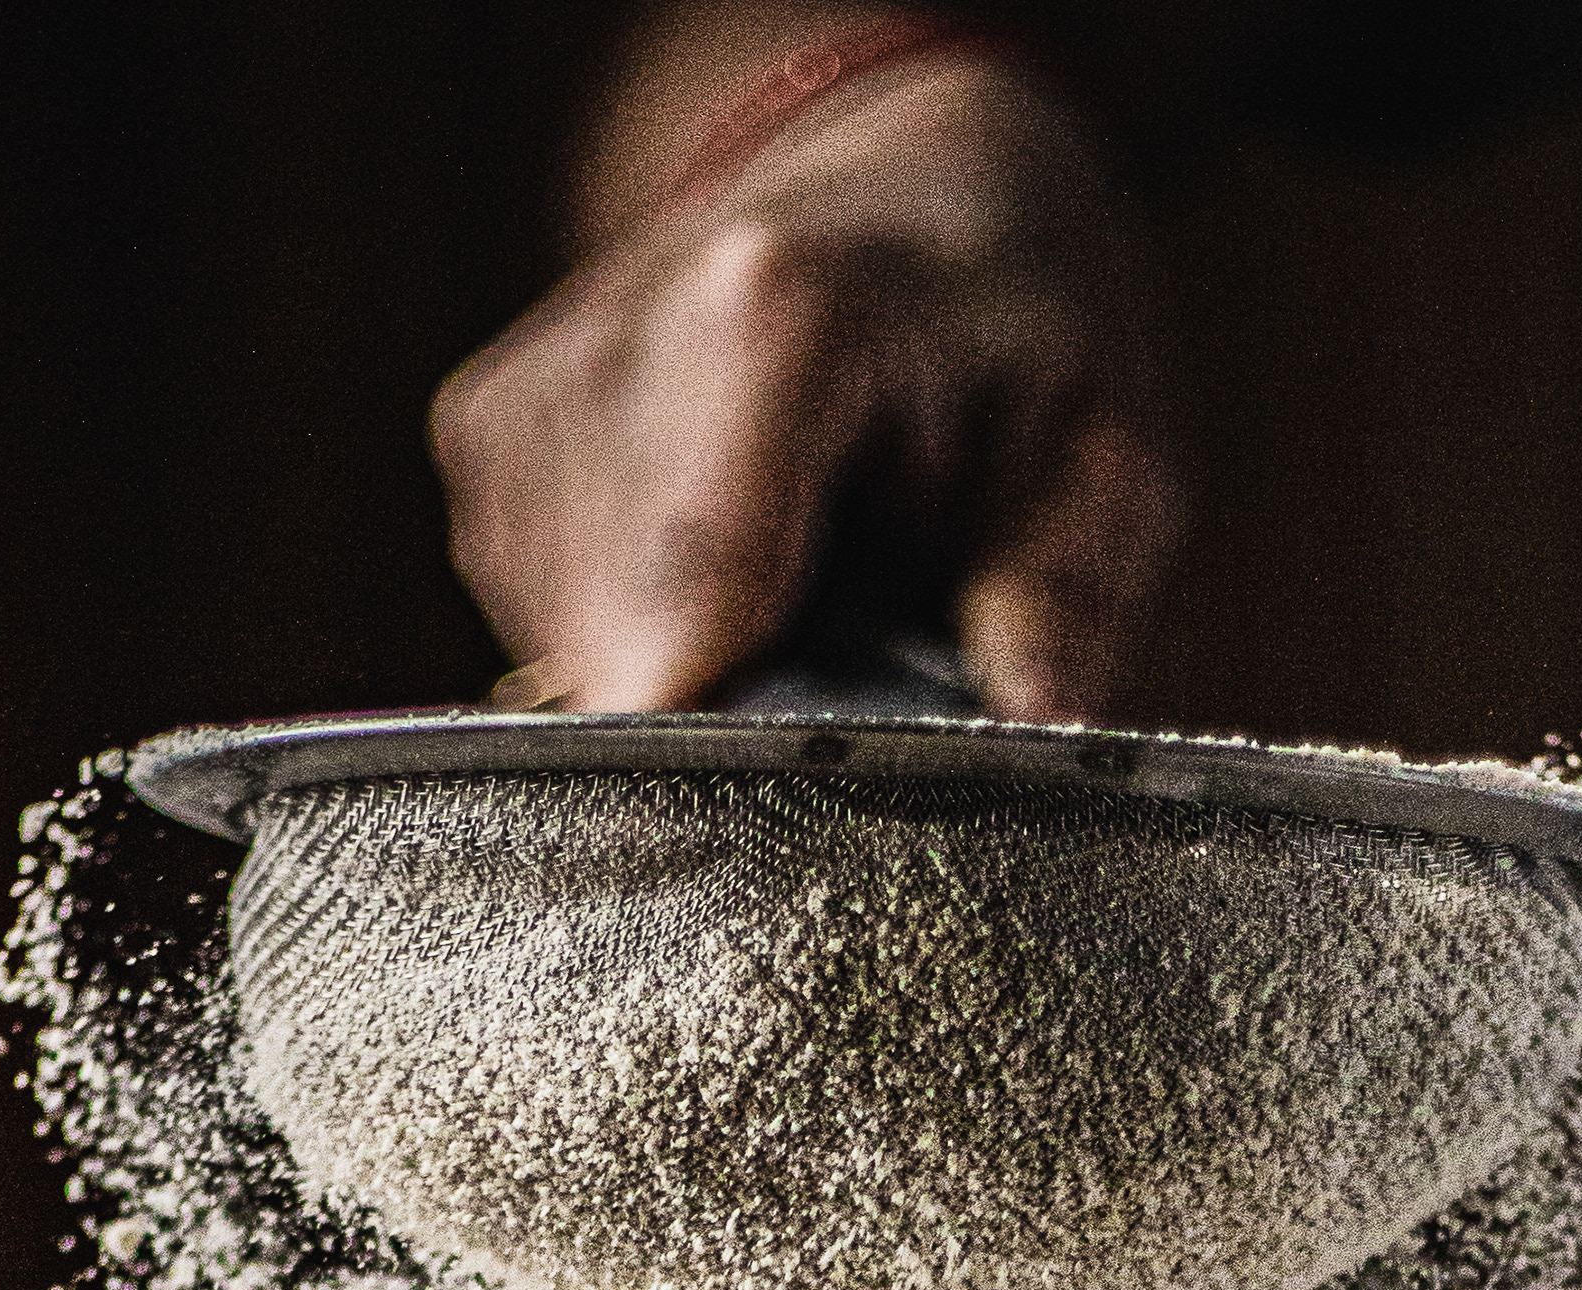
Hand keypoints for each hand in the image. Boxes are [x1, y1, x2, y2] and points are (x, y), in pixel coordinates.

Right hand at [431, 43, 1185, 720]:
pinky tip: (730, 578)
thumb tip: (1036, 732)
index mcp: (767, 313)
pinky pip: (547, 637)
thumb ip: (1058, 594)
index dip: (743, 760)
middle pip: (630, 675)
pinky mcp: (482, 449)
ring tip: (799, 598)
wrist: (898, 192)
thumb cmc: (1006, 333)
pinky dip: (645, 645)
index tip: (820, 804)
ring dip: (697, 682)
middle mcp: (610, 349)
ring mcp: (523, 405)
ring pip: (583, 674)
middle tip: (852, 672)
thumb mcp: (1098, 450)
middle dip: (739, 722)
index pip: (686, 626)